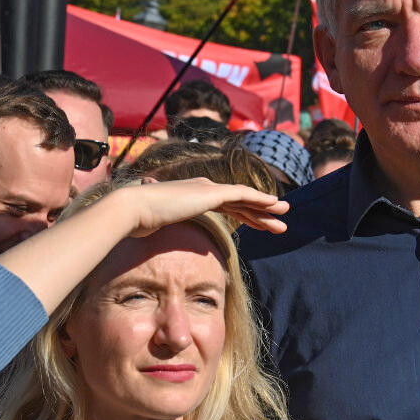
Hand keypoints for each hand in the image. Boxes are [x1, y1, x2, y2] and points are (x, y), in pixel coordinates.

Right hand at [122, 178, 288, 235]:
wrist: (133, 209)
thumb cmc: (140, 220)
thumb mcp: (157, 225)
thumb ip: (161, 224)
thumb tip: (151, 231)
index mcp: (194, 194)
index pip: (227, 204)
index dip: (245, 213)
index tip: (259, 223)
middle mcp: (204, 188)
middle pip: (240, 202)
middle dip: (261, 213)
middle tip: (279, 223)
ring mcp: (208, 189)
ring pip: (246, 199)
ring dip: (267, 209)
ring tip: (285, 217)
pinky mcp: (212, 193)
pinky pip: (243, 195)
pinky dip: (260, 199)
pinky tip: (275, 205)